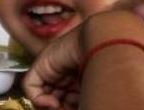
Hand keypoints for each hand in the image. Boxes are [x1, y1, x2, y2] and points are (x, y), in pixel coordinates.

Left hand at [24, 10, 143, 109]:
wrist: (105, 39)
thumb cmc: (112, 62)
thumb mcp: (98, 86)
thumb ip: (83, 99)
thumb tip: (60, 107)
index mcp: (83, 77)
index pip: (71, 99)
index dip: (73, 106)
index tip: (82, 107)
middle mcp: (68, 74)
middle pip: (59, 98)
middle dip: (63, 107)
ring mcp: (55, 69)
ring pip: (46, 95)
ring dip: (52, 106)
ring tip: (61, 108)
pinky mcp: (41, 66)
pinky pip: (31, 87)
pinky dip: (38, 99)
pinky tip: (52, 103)